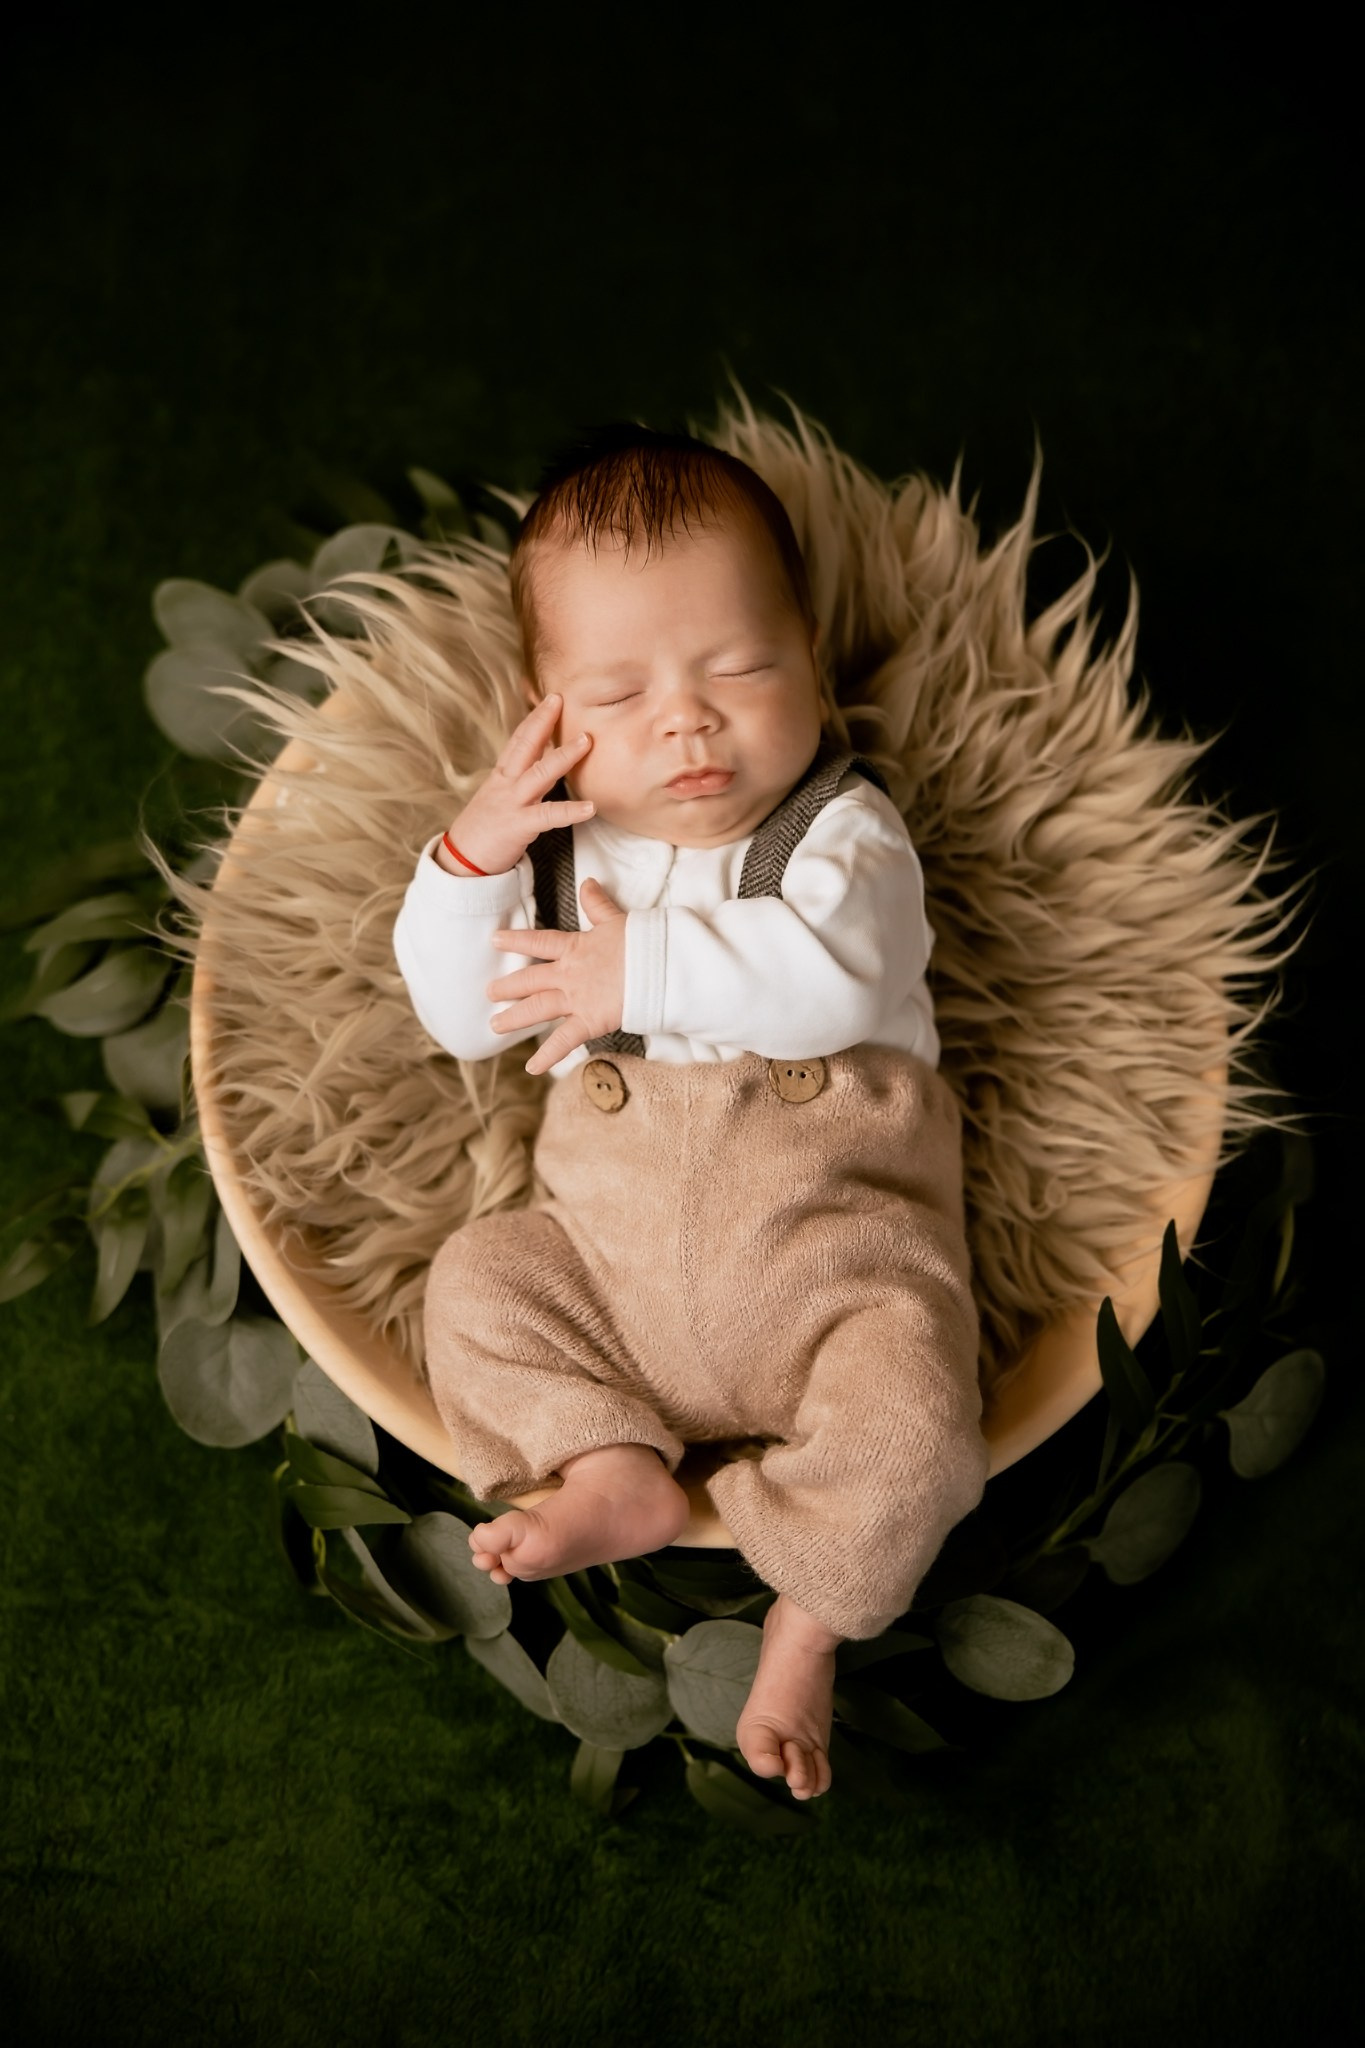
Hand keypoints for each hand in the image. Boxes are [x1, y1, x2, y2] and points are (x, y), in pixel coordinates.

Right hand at [445, 692, 594, 874]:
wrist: (461, 861)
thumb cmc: (483, 831)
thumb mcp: (498, 798)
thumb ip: (517, 781)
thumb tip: (539, 766)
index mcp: (501, 776)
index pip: (518, 740)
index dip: (534, 718)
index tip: (551, 699)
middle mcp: (506, 784)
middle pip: (525, 745)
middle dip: (542, 721)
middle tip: (560, 699)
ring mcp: (512, 803)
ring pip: (540, 773)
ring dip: (564, 756)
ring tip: (587, 741)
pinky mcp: (519, 826)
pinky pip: (549, 816)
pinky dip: (571, 811)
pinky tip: (591, 807)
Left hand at [488, 877, 627, 1074]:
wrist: (660, 966)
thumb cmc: (643, 942)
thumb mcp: (617, 919)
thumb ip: (598, 904)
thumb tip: (588, 882)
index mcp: (575, 948)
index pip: (539, 942)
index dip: (516, 941)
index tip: (495, 940)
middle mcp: (569, 974)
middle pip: (530, 980)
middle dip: (508, 986)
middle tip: (489, 992)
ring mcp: (577, 999)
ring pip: (537, 1009)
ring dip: (514, 1018)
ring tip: (495, 1025)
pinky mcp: (589, 1021)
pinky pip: (564, 1041)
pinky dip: (547, 1056)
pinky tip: (531, 1068)